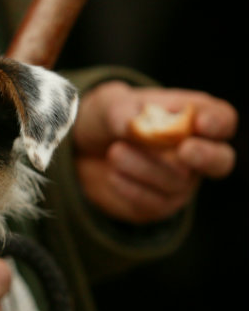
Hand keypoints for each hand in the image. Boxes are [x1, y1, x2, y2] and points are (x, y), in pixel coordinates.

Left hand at [74, 81, 236, 223]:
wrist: (87, 150)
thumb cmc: (111, 119)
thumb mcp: (109, 107)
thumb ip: (122, 113)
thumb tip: (132, 126)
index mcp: (193, 117)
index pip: (222, 119)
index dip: (217, 122)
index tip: (200, 123)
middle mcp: (196, 152)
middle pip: (221, 160)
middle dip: (205, 156)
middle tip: (184, 150)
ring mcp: (181, 182)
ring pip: (178, 181)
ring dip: (144, 167)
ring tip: (114, 153)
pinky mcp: (160, 204)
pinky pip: (155, 203)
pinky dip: (131, 188)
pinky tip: (113, 176)